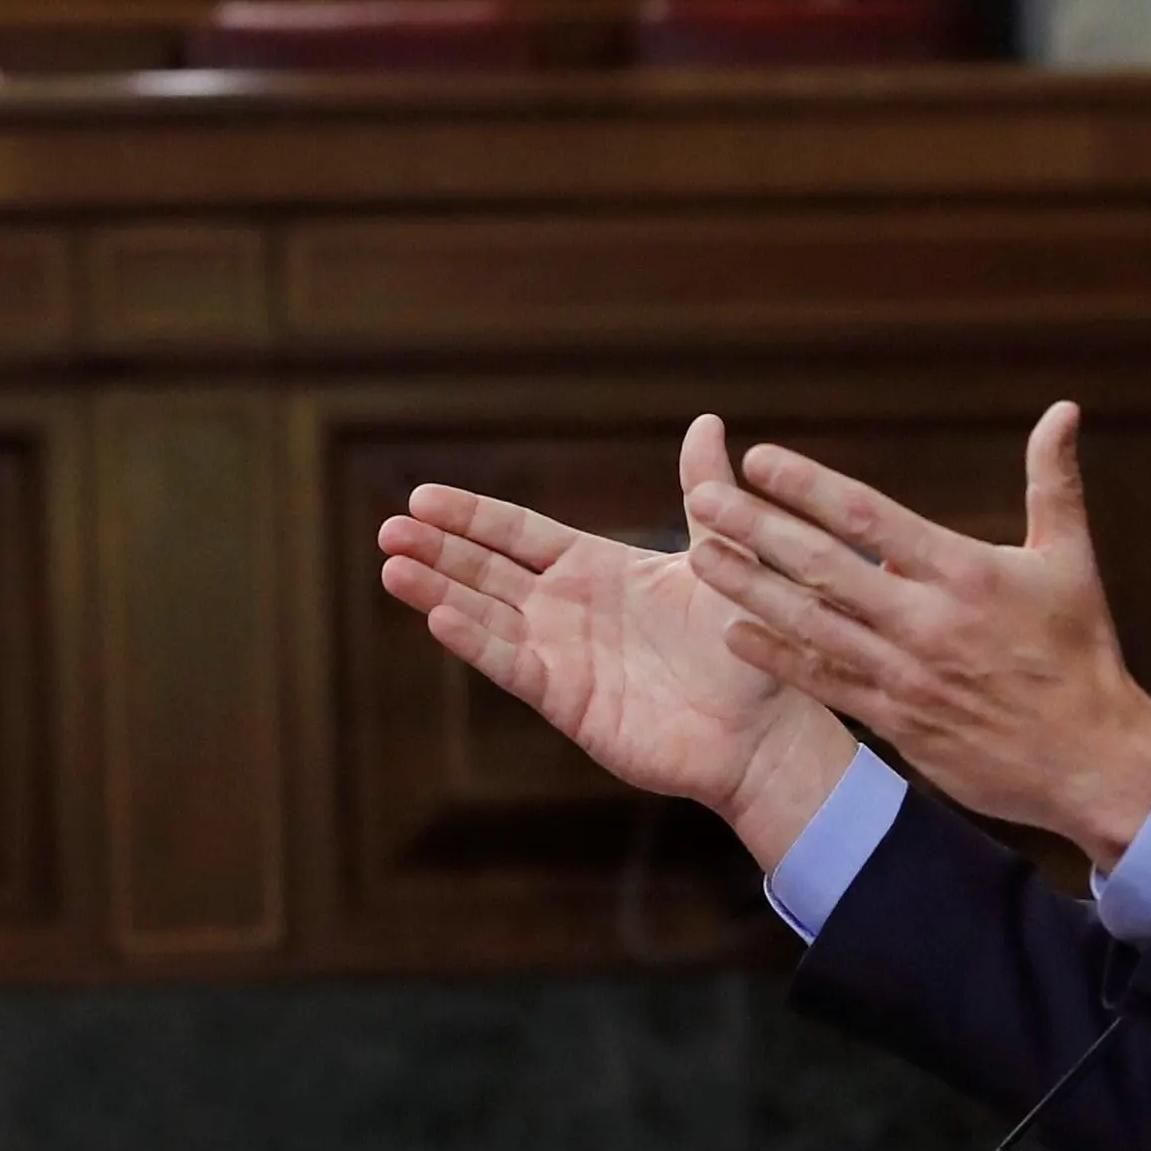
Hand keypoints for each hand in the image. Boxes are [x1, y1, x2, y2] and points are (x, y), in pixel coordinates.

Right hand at [377, 417, 862, 860]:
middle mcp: (566, 609)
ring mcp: (562, 656)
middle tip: (387, 530)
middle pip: (486, 571)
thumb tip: (707, 423)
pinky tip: (439, 618)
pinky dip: (476, 642)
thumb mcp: (722, 556)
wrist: (763, 727)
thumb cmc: (743, 645)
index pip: (516, 533)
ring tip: (392, 570)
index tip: (421, 497)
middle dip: (436, 551)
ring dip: (438, 594)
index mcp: (595, 568)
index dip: (470, 517)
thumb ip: (703, 493)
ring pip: (486, 616)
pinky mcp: (568, 700)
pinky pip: (514, 665)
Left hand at [686, 401, 1150, 868]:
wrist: (1091, 761)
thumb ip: (1053, 482)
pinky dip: (777, 656)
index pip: (870, 517)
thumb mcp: (1071, 560)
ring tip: (701, 554)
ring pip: (811, 623)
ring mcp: (905, 674)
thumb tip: (1064, 409)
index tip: (759, 460)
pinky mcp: (896, 720)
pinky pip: (824, 682)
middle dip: (756, 529)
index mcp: (964, 572)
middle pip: (823, 566)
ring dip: (749, 588)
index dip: (809, 486)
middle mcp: (926, 621)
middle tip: (700, 498)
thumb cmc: (1082, 653)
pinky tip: (732, 631)